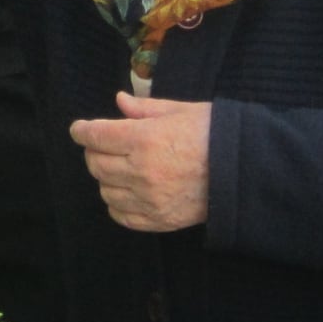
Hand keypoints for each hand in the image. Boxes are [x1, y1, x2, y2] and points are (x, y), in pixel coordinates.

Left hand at [71, 93, 211, 232]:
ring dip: (106, 178)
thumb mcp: (181, 111)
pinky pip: (121, 215)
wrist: (244, 171)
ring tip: (118, 168)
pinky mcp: (158, 220)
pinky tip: (126, 192)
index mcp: (145, 139)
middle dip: (94, 152)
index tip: (78, 129)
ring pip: (105, 190)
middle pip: (96, 164)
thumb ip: (145, 109)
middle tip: (103, 145)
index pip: (97, 136)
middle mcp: (141, 171)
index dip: (82, 131)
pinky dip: (116, 204)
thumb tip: (119, 101)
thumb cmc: (213, 134)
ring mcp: (148, 199)